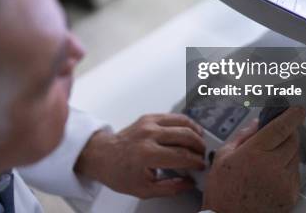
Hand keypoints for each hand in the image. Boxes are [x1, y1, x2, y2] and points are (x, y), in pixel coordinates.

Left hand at [74, 113, 205, 198]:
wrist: (102, 156)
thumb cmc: (118, 172)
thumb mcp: (144, 189)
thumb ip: (170, 188)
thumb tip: (189, 183)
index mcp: (147, 154)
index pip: (182, 156)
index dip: (196, 162)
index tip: (201, 166)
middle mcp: (148, 135)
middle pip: (185, 136)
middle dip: (199, 146)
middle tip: (202, 154)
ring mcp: (148, 124)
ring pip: (181, 122)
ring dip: (195, 131)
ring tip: (200, 141)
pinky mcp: (147, 117)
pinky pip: (172, 116)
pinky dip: (184, 123)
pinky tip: (189, 130)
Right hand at [202, 107, 305, 212]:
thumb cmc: (223, 190)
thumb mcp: (224, 155)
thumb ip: (244, 135)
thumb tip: (258, 123)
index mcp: (254, 154)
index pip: (281, 128)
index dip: (292, 116)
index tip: (298, 109)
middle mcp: (272, 167)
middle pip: (292, 140)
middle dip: (287, 133)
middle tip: (277, 134)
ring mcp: (283, 183)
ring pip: (295, 157)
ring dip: (287, 152)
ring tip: (268, 160)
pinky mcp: (290, 195)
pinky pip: (295, 174)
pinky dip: (288, 169)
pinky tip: (272, 174)